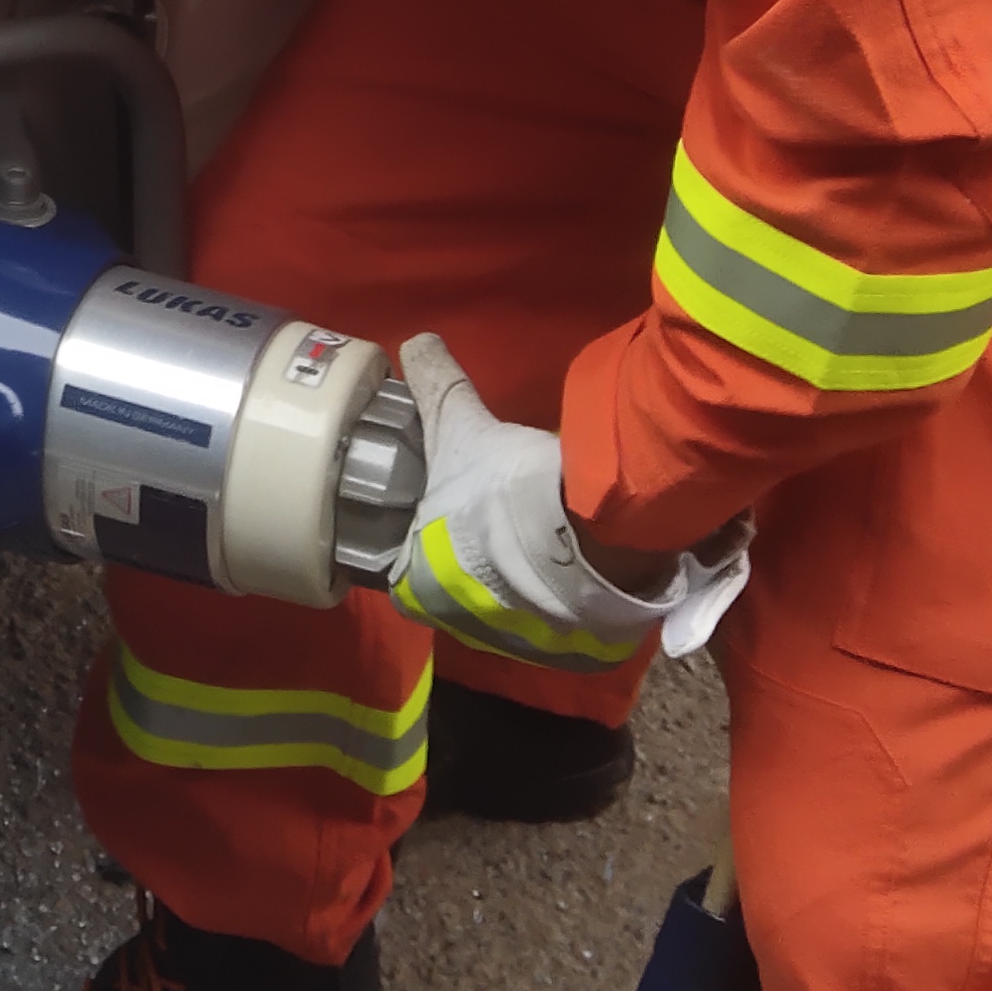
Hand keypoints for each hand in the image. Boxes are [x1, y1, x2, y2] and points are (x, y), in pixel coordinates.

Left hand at [382, 334, 748, 669]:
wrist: (589, 532)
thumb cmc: (502, 486)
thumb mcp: (460, 423)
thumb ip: (435, 385)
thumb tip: (416, 343)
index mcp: (414, 586)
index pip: (402, 566)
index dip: (419, 534)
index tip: (440, 507)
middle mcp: (454, 624)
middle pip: (456, 586)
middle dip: (471, 552)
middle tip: (491, 512)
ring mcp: (514, 641)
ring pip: (508, 601)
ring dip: (518, 572)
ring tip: (534, 530)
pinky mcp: (569, 647)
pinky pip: (556, 617)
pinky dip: (560, 589)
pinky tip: (569, 555)